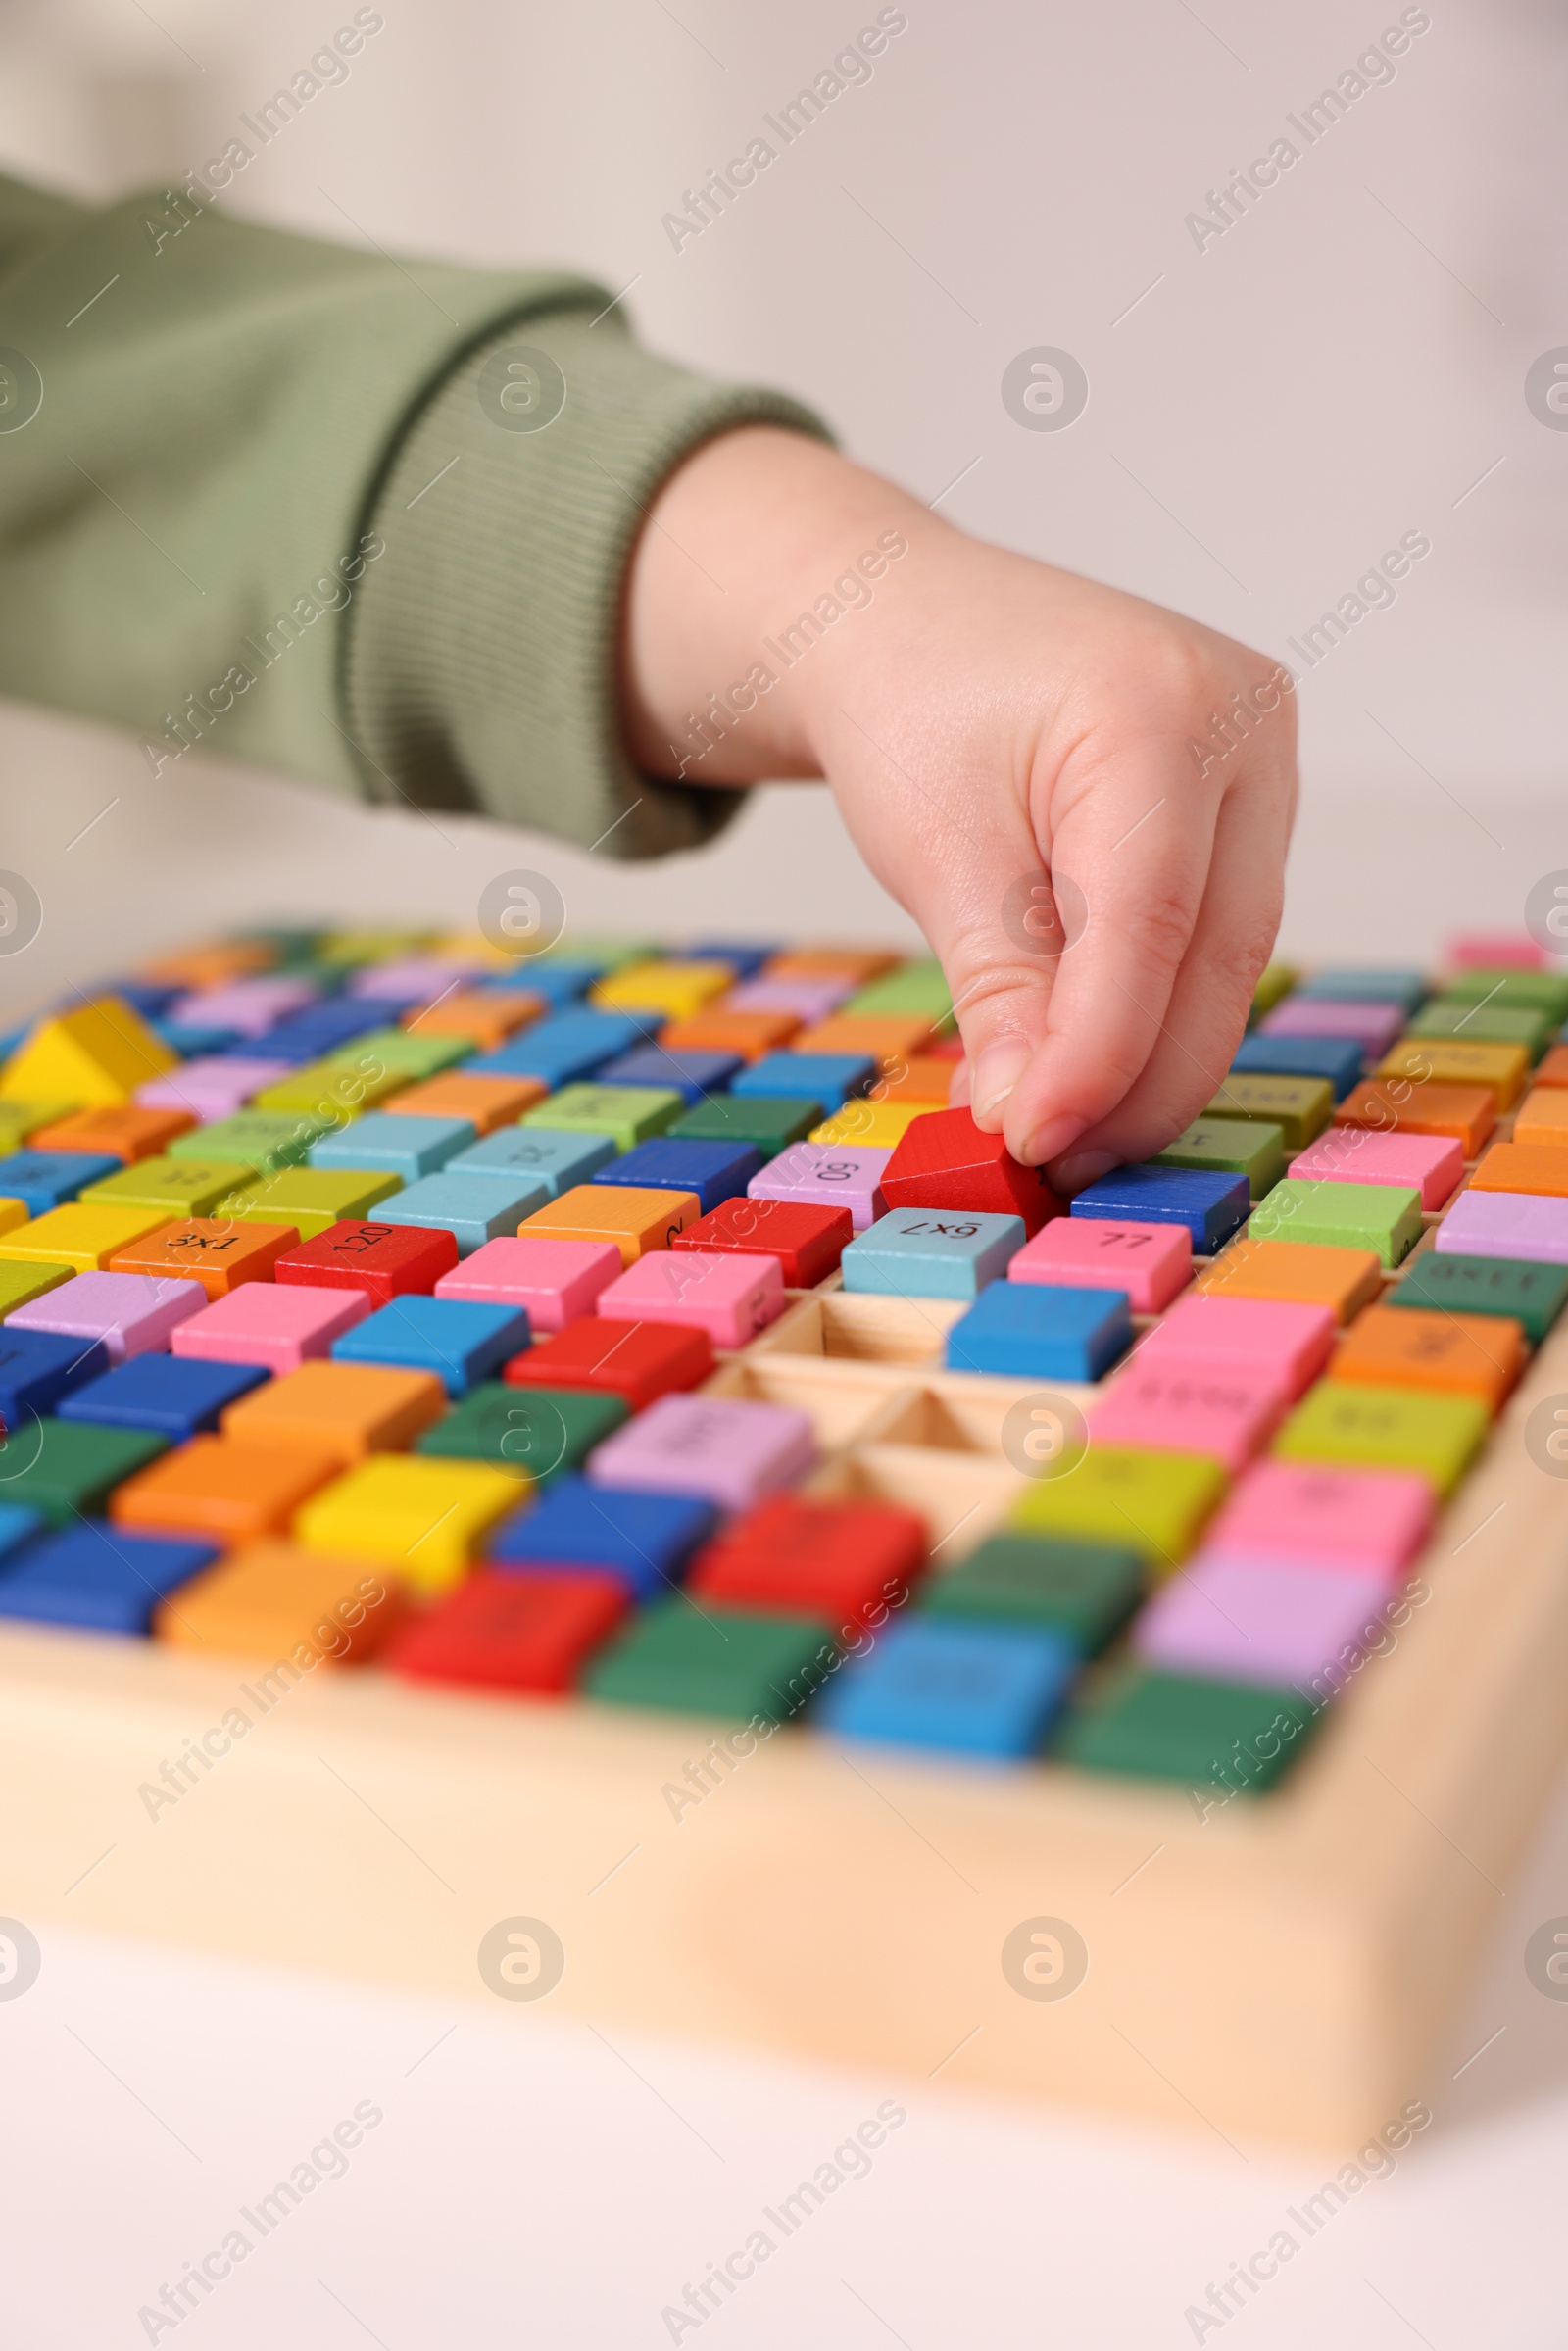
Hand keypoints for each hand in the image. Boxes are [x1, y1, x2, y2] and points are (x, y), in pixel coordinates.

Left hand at [621, 428, 1296, 1187]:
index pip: (1150, 918)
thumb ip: (998, 987)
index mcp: (1161, 707)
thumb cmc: (912, 703)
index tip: (1037, 1136)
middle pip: (1211, 951)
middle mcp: (1244, 728)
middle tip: (1051, 1158)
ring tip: (1058, 1129)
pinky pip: (1212, 935)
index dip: (1100, 1052)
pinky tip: (1085, 1070)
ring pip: (1224, 958)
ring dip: (1147, 1059)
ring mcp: (1261, 766)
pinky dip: (1150, 1011)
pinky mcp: (1246, 810)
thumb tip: (1030, 1119)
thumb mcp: (936, 851)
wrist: (906, 622)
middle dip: (1133, 1077)